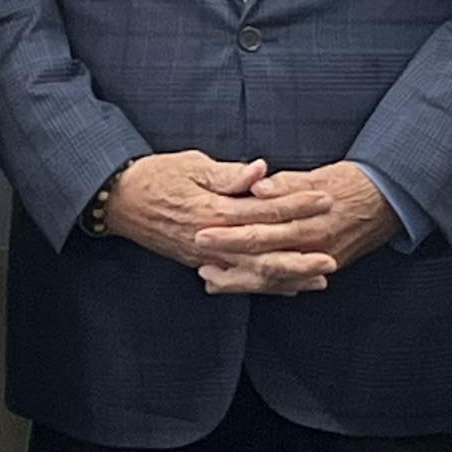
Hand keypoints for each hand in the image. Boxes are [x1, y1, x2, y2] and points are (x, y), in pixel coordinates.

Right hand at [104, 151, 333, 293]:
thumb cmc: (156, 176)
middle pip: (264, 251)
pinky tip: (287, 286)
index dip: (296, 205)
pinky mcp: (201, 264)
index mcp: (213, 209)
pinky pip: (238, 280)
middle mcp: (212, 240)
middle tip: (333, 252)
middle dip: (301, 253)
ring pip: (254, 273)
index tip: (323, 199)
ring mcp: (206, 257)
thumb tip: (262, 171)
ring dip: (289, 276)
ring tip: (320, 277)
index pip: (264, 210)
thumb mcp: (192, 165)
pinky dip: (265, 284)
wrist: (119, 200)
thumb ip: (229, 174)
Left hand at [191, 161, 400, 295]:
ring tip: (210, 278)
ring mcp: (318, 260)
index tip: (202, 229)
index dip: (230, 231)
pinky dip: (263, 286)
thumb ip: (285, 184)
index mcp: (307, 218)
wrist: (386, 200)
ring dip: (240, 279)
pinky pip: (288, 283)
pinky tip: (240, 284)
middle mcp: (312, 244)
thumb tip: (258, 188)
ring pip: (272, 277)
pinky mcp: (322, 268)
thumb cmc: (348, 182)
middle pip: (262, 255)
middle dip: (228, 257)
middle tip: (198, 255)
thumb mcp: (317, 176)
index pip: (261, 226)